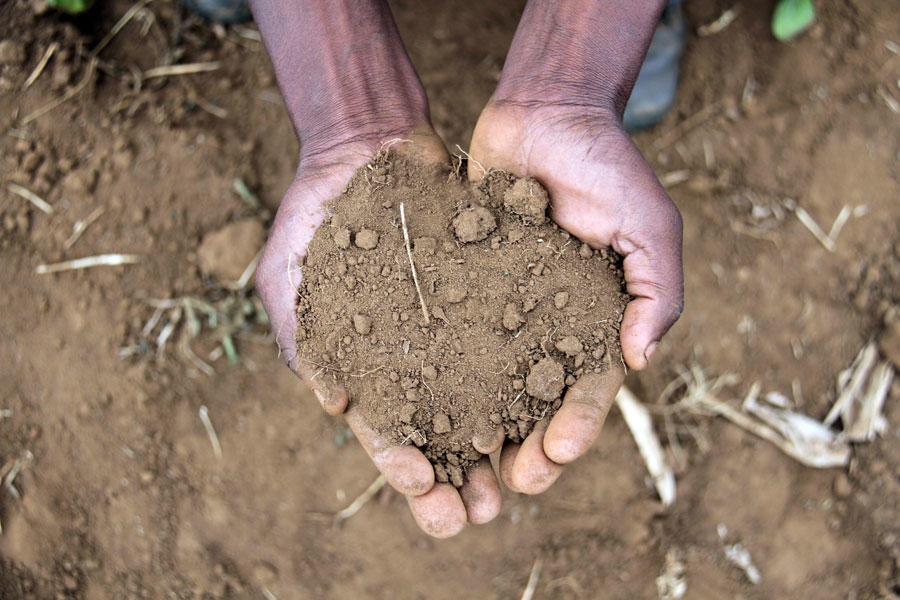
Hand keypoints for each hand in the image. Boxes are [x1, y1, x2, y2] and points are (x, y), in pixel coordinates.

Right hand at [255, 130, 501, 536]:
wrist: (368, 146)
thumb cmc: (317, 214)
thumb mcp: (291, 275)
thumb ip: (307, 340)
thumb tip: (334, 405)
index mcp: (367, 368)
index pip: (384, 433)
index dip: (402, 466)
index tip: (423, 489)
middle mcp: (417, 359)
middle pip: (442, 434)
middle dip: (458, 478)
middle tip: (481, 513)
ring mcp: (457, 329)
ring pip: (485, 401)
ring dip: (501, 446)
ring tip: (523, 482)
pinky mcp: (492, 296)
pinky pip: (515, 339)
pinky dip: (529, 375)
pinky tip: (547, 404)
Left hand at [467, 101, 682, 493]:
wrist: (546, 112)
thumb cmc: (608, 165)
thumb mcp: (650, 225)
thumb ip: (657, 292)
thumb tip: (642, 361)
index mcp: (594, 322)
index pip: (587, 390)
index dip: (574, 428)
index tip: (554, 458)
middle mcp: (545, 324)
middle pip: (531, 401)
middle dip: (520, 445)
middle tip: (502, 486)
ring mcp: (499, 307)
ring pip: (482, 379)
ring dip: (471, 426)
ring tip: (454, 467)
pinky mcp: (458, 283)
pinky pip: (443, 330)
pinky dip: (430, 367)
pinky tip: (409, 400)